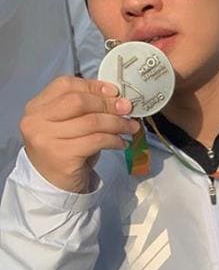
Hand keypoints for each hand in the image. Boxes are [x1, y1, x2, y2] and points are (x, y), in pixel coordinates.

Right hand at [20, 76, 138, 192]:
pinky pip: (97, 140)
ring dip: (117, 123)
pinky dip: (114, 140)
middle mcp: (36, 121)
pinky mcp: (61, 156)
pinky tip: (121, 142)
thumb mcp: (70, 123)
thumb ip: (86, 106)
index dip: (92, 85)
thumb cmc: (66, 149)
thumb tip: (118, 97)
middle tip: (128, 109)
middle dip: (108, 104)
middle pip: (79, 101)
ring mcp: (46, 139)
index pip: (64, 85)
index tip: (114, 91)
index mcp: (36, 106)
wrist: (54, 184)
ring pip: (92, 122)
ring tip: (131, 127)